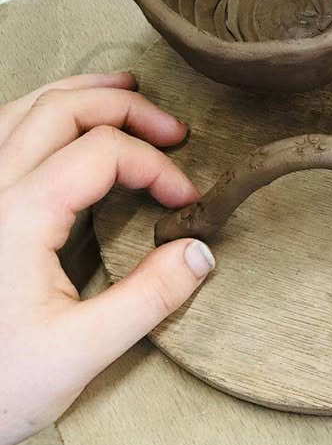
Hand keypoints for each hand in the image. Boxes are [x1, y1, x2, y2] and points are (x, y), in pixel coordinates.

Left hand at [0, 72, 213, 444]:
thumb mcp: (79, 354)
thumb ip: (147, 299)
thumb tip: (199, 253)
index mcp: (20, 217)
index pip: (104, 153)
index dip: (156, 167)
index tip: (186, 199)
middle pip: (64, 110)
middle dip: (127, 110)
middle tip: (173, 129)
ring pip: (26, 109)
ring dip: (82, 94)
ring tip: (125, 91)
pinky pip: (2, 131)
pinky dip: (41, 111)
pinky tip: (61, 121)